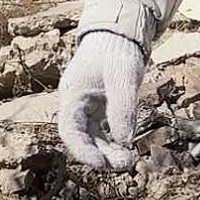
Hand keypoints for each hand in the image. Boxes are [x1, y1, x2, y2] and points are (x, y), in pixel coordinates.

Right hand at [58, 31, 144, 170]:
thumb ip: (122, 109)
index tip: (102, 163)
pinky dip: (112, 142)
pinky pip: (100, 132)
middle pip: (80, 138)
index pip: (69, 130)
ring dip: (107, 151)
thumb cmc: (115, 52)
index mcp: (72, 94)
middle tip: (126, 163)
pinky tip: (126, 147)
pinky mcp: (97, 108)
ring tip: (129, 158)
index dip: (82, 151)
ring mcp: (85, 106)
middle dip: (100, 155)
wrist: (117, 36)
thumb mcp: (122, 78)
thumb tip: (124, 142)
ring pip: (91, 138)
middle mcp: (75, 103)